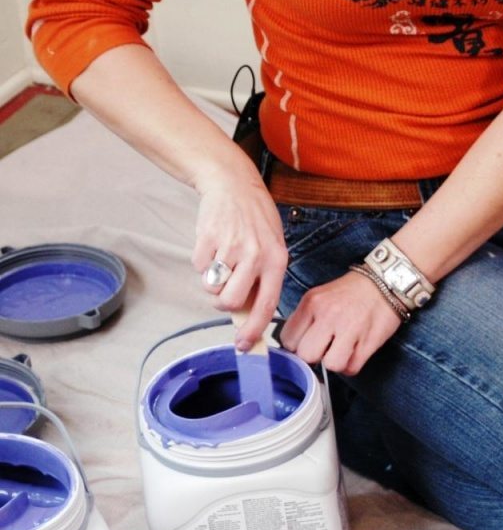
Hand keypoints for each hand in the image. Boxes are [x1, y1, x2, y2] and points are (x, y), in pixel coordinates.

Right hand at [192, 163, 287, 349]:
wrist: (233, 184)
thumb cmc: (255, 220)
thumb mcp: (271, 248)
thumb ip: (263, 280)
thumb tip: (248, 317)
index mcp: (277, 261)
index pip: (266, 306)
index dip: (253, 330)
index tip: (244, 346)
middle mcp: (256, 255)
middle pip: (231, 302)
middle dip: (222, 303)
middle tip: (223, 290)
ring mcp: (231, 246)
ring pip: (212, 287)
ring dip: (211, 283)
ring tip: (220, 262)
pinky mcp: (208, 237)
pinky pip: (198, 267)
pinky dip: (201, 261)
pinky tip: (213, 244)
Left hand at [279, 271, 402, 374]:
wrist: (386, 282)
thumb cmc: (352, 291)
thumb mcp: (320, 295)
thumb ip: (305, 318)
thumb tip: (295, 343)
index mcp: (312, 303)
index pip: (288, 339)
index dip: (296, 346)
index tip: (305, 344)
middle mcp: (328, 315)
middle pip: (306, 355)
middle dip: (314, 357)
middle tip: (324, 349)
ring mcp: (349, 329)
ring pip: (330, 365)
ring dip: (335, 362)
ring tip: (341, 351)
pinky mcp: (368, 342)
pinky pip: (351, 368)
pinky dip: (352, 365)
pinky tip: (354, 352)